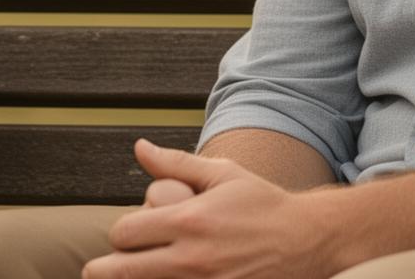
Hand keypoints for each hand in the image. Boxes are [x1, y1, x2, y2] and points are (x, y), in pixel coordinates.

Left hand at [81, 139, 341, 278]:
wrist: (308, 240)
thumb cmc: (264, 204)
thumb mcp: (223, 174)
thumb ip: (176, 163)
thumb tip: (140, 148)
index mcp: (188, 220)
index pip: (124, 234)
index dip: (120, 234)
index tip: (130, 234)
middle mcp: (192, 258)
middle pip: (122, 271)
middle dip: (106, 270)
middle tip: (106, 267)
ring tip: (137, 272)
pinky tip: (167, 278)